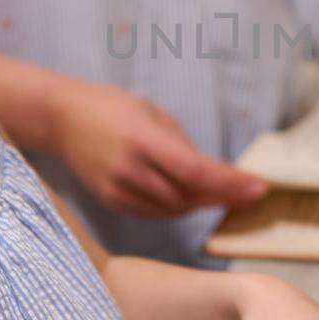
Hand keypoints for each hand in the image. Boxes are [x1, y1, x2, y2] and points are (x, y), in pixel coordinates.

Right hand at [49, 77, 267, 218]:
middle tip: (249, 192)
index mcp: (142, 139)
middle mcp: (129, 169)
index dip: (231, 183)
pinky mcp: (111, 201)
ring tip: (224, 193)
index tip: (258, 186)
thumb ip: (181, 144)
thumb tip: (211, 172)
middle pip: (188, 194)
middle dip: (223, 195)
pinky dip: (177, 207)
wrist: (60, 117)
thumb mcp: (152, 113)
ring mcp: (118, 189)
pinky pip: (154, 212)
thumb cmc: (111, 106)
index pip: (196, 171)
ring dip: (202, 202)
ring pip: (173, 209)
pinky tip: (191, 196)